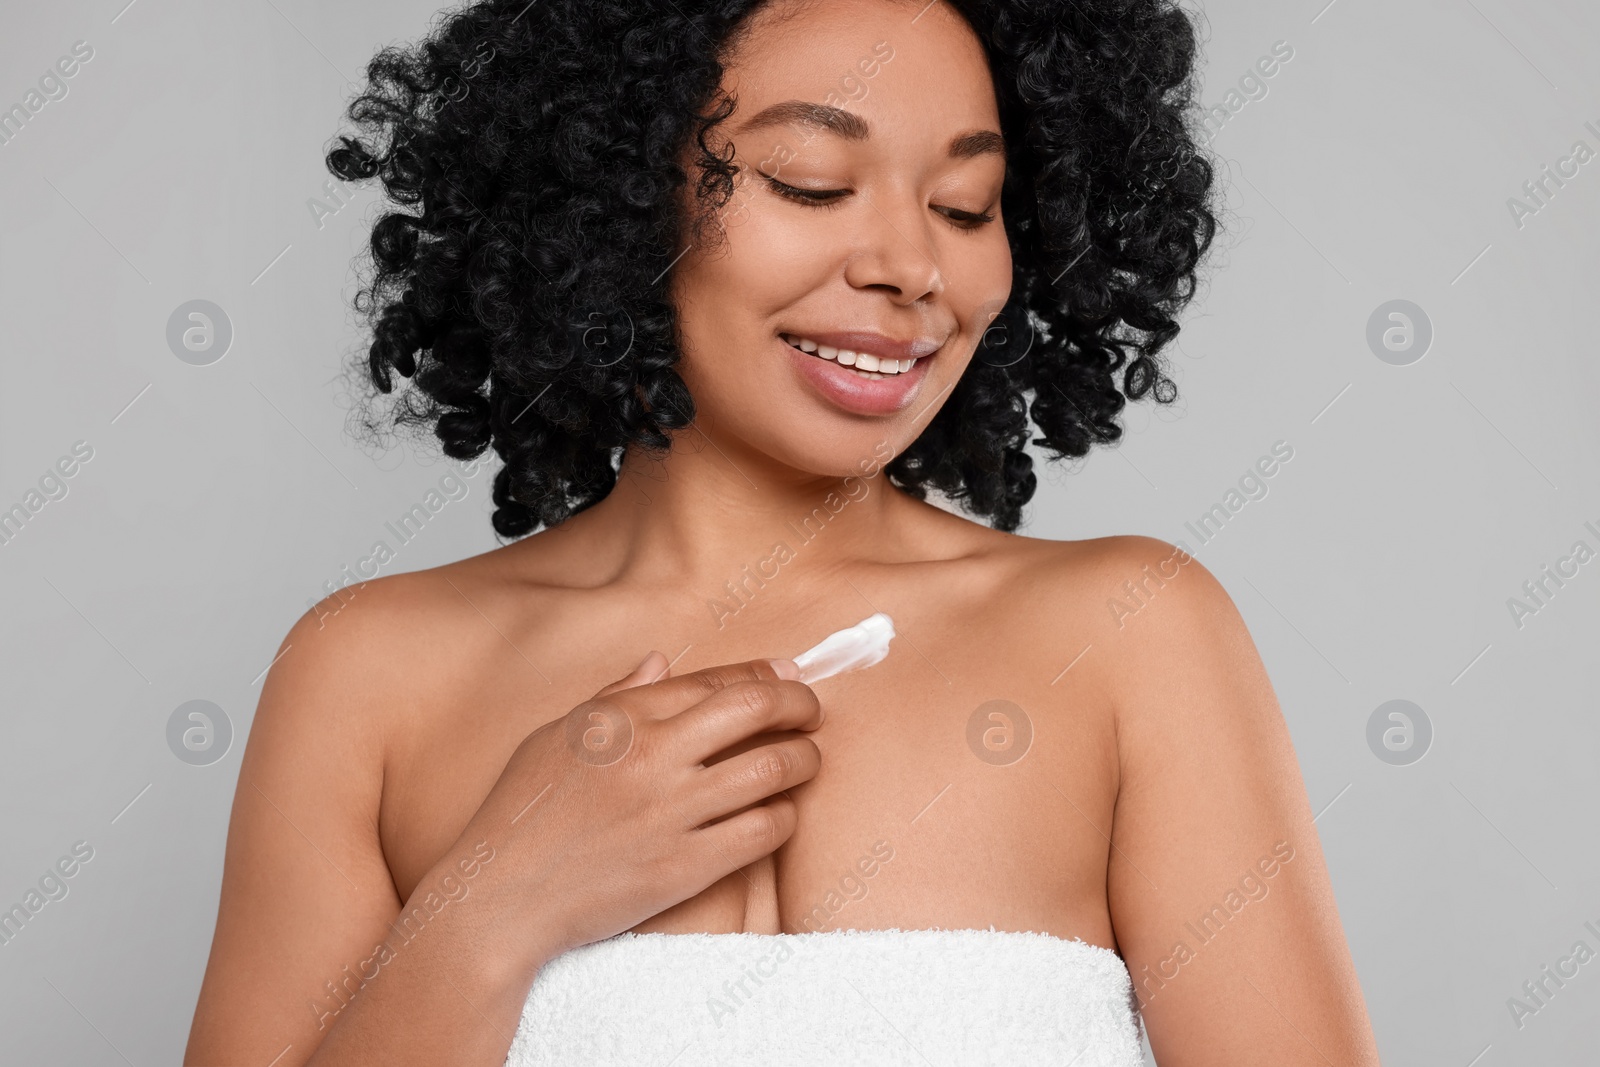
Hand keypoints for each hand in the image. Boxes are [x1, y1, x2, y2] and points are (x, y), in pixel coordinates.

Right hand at [451, 653, 822, 961]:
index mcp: (621, 717)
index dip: (764, 674)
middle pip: (756, 708)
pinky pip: (760, 832)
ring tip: (807, 761)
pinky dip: (784, 817)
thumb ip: (614, 697)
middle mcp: (652, 755)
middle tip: (812, 713)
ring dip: (803, 759)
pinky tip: (781, 815)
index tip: (789, 677)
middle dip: (800, 704)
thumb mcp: (555, 737)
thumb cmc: (520, 817)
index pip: (714, 679)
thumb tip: (659, 663)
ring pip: (771, 767)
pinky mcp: (684, 866)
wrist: (499, 900)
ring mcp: (671, 811)